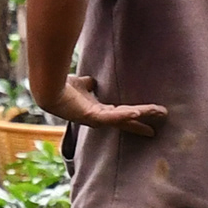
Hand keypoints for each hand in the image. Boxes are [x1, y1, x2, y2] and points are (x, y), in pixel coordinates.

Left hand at [43, 71, 166, 137]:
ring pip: (124, 118)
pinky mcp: (91, 116)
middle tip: (159, 125)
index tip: (146, 118)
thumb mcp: (79, 84)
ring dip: (141, 115)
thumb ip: (87, 84)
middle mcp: (98, 117)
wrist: (48, 89)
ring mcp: (95, 119)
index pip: (120, 114)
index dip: (134, 116)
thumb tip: (92, 81)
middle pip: (126, 119)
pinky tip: (137, 112)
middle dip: (143, 121)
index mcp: (97, 110)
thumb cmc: (61, 87)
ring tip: (158, 113)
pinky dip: (124, 114)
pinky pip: (111, 116)